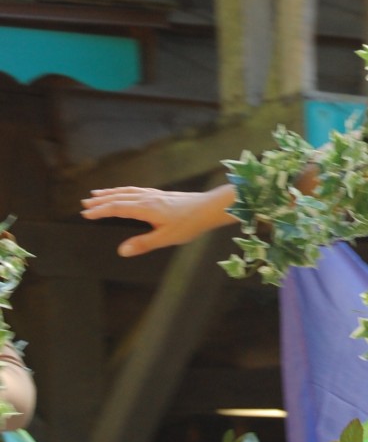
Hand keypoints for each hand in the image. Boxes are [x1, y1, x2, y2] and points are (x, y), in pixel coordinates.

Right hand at [80, 184, 235, 255]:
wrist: (208, 208)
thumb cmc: (189, 224)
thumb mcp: (166, 238)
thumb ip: (143, 244)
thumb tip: (122, 251)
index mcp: (146, 208)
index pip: (117, 208)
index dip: (100, 211)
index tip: (86, 214)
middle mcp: (147, 198)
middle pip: (118, 197)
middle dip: (100, 201)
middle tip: (84, 204)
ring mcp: (153, 194)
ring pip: (126, 191)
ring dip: (110, 193)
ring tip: (96, 195)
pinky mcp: (160, 194)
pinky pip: (135, 190)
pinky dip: (122, 191)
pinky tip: (122, 194)